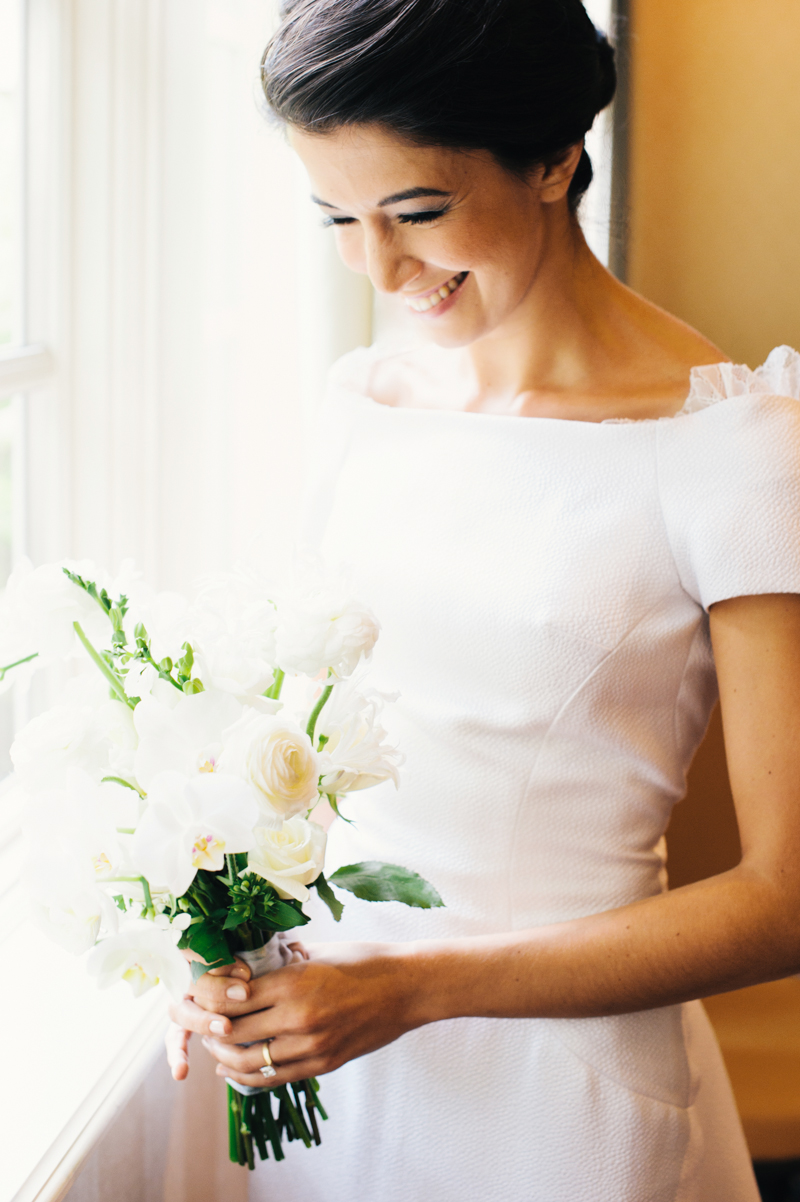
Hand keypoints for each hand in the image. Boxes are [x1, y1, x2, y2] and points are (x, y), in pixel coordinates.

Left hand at [167, 940, 418, 1088]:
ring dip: (223, 1056)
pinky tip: (233, 1068)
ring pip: (248, 1062)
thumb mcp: (318, 951)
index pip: (230, 998)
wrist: (408, 988)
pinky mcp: (322, 1065)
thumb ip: (280, 960)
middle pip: (232, 1033)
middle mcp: (298, 1018)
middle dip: (206, 1029)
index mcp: (294, 982)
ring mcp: (311, 1046)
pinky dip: (246, 1076)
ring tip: (214, 1045)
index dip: (206, 999)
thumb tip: (245, 961)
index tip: (196, 994)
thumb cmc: (364, 961)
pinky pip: (274, 1077)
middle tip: (196, 1020)